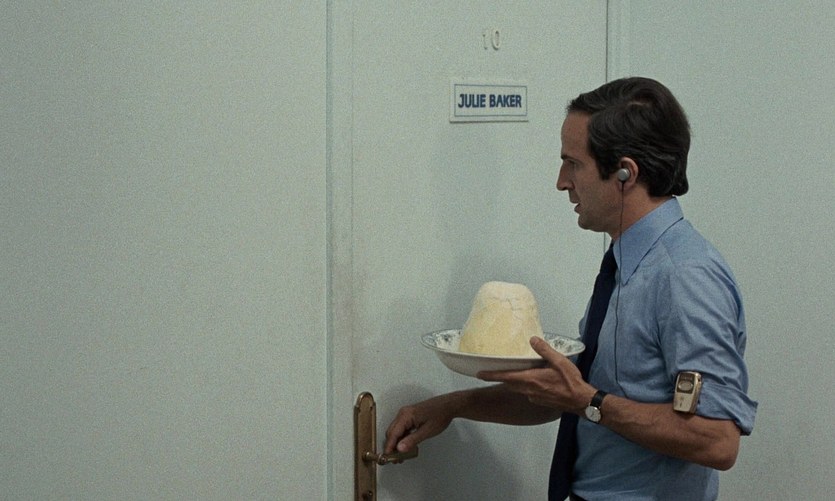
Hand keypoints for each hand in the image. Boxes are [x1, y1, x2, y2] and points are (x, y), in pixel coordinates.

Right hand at [383, 394, 456, 453]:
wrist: (449, 406)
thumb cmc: (440, 415)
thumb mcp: (427, 431)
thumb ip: (412, 440)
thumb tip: (400, 449)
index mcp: (405, 415)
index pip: (392, 434)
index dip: (389, 447)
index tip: (388, 458)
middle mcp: (403, 414)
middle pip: (392, 432)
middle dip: (392, 446)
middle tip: (395, 459)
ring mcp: (406, 414)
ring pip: (396, 431)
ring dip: (397, 443)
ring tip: (400, 456)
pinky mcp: (410, 416)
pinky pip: (402, 428)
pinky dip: (402, 438)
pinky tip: (406, 446)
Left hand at [478, 337, 594, 413]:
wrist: (580, 401)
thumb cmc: (570, 382)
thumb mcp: (559, 361)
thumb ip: (544, 350)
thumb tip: (533, 339)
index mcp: (531, 379)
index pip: (506, 377)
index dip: (491, 375)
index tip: (479, 373)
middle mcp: (529, 390)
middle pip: (509, 383)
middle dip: (500, 378)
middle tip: (490, 372)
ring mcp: (534, 397)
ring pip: (517, 389)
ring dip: (511, 382)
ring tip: (509, 374)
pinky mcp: (540, 402)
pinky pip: (527, 393)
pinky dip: (523, 387)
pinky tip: (530, 382)